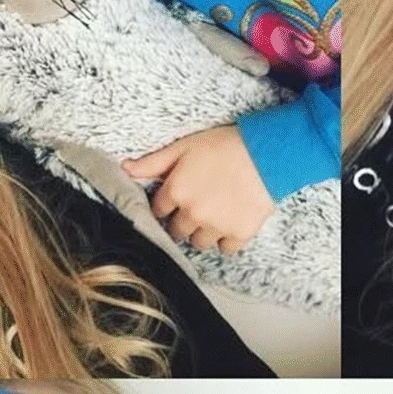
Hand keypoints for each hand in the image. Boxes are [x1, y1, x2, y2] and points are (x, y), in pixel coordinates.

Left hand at [123, 127, 275, 251]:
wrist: (267, 152)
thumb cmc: (224, 145)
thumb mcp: (184, 147)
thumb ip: (153, 162)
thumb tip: (125, 169)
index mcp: (176, 191)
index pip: (159, 211)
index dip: (168, 204)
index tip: (177, 198)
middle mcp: (192, 213)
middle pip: (177, 231)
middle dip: (183, 221)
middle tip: (199, 205)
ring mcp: (216, 226)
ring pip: (199, 242)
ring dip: (204, 232)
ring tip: (216, 213)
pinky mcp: (239, 234)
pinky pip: (226, 248)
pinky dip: (227, 239)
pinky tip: (232, 222)